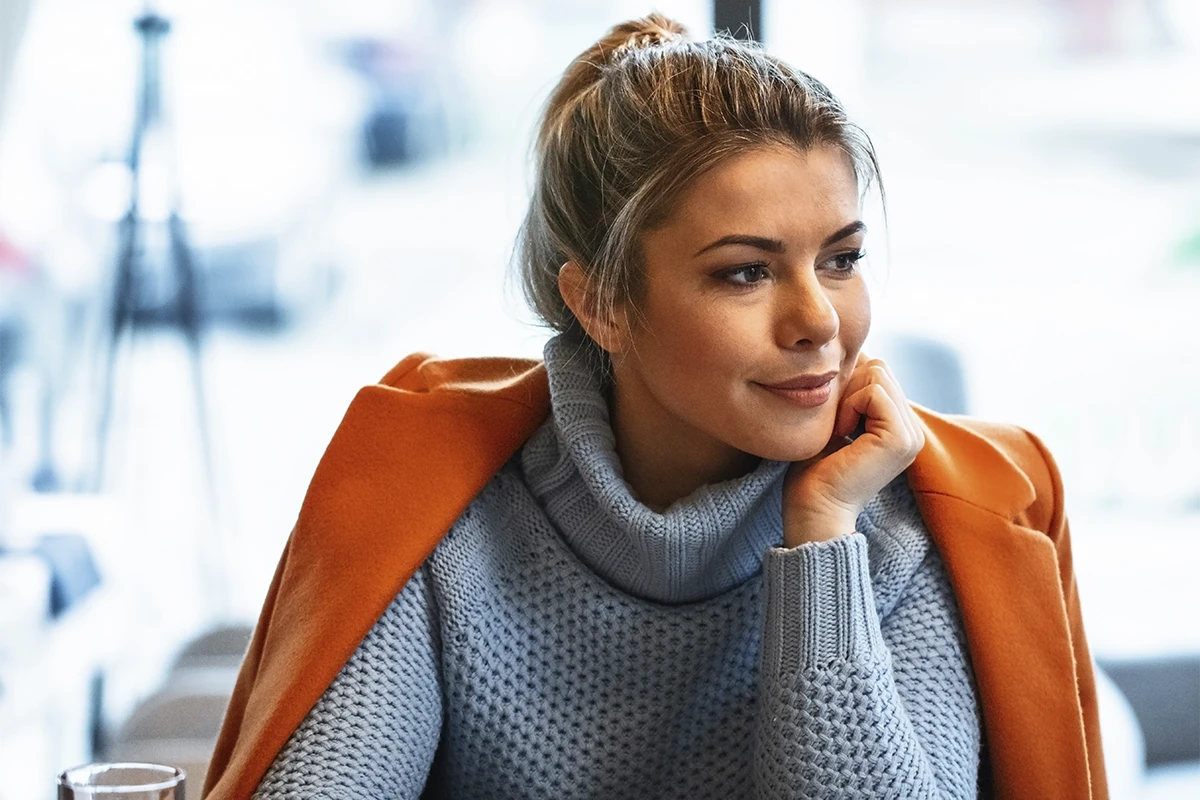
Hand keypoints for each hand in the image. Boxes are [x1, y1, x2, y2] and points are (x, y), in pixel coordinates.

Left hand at [782, 355, 924, 546]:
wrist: (812, 509)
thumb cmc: (813, 470)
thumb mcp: (834, 419)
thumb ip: (850, 391)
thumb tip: (856, 352)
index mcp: (900, 426)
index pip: (878, 371)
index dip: (847, 385)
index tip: (835, 421)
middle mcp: (913, 430)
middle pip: (879, 367)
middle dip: (849, 389)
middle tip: (837, 427)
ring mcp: (912, 435)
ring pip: (877, 374)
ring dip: (848, 399)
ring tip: (840, 432)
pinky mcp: (901, 439)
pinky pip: (873, 392)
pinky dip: (850, 406)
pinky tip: (843, 434)